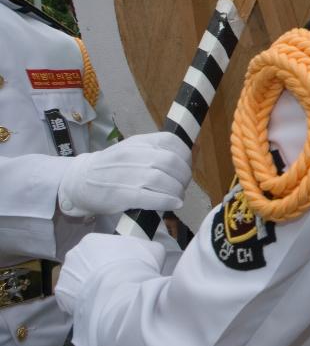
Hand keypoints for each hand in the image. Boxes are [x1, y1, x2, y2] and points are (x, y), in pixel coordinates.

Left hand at [55, 233, 165, 316]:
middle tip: (114, 282)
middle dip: (98, 271)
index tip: (122, 268)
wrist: (122, 294)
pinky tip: (97, 305)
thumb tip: (147, 252)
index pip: (100, 248)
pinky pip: (72, 298)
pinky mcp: (61, 295)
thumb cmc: (137, 267)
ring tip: (106, 296)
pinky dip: (83, 301)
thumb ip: (146, 248)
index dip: (112, 258)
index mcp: (92, 240)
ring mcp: (65, 275)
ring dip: (89, 286)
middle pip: (86, 263)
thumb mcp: (153, 250)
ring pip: (77, 280)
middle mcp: (73, 254)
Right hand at [58, 132, 190, 216]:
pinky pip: (151, 197)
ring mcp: (127, 175)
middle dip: (184, 176)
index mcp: (138, 142)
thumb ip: (160, 150)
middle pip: (171, 162)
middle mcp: (133, 155)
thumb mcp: (135, 150)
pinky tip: (173, 204)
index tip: (186, 167)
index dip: (186, 156)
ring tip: (177, 196)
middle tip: (182, 186)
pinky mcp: (122, 195)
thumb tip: (195, 148)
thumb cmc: (112, 168)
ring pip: (163, 180)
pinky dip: (167, 201)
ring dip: (177, 191)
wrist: (79, 181)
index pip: (172, 141)